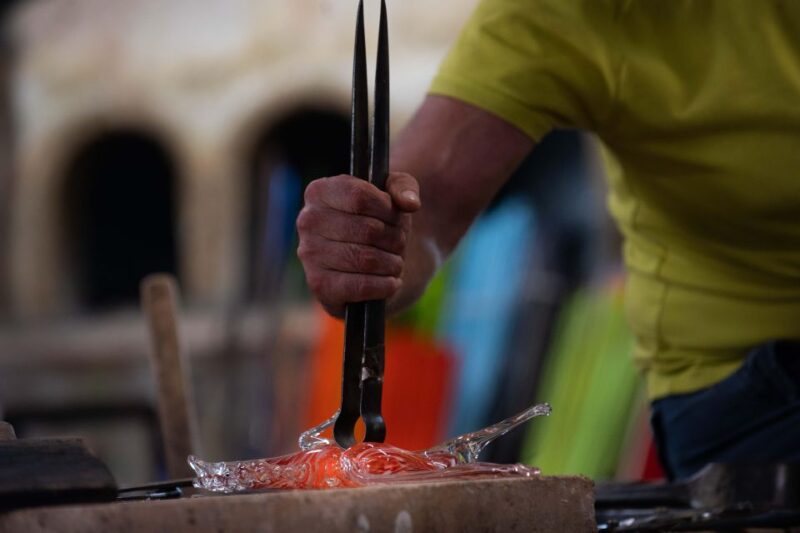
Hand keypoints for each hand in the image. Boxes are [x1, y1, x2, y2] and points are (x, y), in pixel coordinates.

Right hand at [296, 172, 420, 316]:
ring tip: (395, 262)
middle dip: (395, 239)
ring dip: (393, 263)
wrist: (370, 261)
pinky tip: (391, 282)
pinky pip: (361, 286)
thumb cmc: (380, 221)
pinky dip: (385, 285)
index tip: (395, 216)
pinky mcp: (320, 285)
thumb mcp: (394, 195)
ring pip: (367, 259)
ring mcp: (310, 254)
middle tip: (398, 243)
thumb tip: (410, 203)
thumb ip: (404, 187)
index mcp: (320, 192)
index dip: (388, 209)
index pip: (360, 197)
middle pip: (368, 230)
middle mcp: (308, 221)